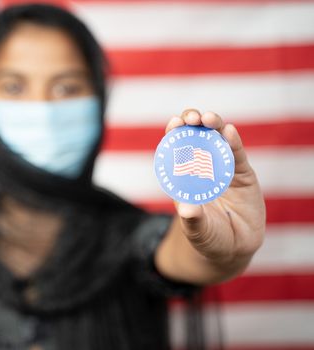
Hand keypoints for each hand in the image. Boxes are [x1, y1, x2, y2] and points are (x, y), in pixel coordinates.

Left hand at [163, 109, 265, 281]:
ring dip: (213, 125)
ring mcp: (222, 168)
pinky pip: (237, 155)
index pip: (176, 148)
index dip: (174, 133)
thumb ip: (193, 220)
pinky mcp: (242, 174)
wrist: (233, 248)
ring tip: (208, 118)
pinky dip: (233, 142)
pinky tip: (229, 131)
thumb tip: (187, 209)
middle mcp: (202, 166)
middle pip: (195, 136)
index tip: (174, 123)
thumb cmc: (208, 238)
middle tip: (190, 118)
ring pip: (217, 139)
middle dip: (191, 122)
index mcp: (183, 176)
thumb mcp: (198, 231)